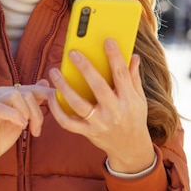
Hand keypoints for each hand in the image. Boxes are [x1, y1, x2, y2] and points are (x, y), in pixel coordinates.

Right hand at [0, 80, 52, 171]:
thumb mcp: (21, 120)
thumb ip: (31, 103)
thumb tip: (45, 82)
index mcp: (7, 94)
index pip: (30, 88)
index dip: (46, 95)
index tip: (57, 107)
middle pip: (26, 92)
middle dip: (37, 111)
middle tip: (37, 129)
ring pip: (15, 95)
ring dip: (27, 113)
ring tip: (27, 128)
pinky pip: (1, 107)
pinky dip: (14, 116)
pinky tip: (20, 126)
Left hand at [48, 38, 154, 173]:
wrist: (131, 149)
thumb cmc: (134, 118)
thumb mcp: (139, 99)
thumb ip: (133, 78)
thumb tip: (133, 56)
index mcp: (129, 100)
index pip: (121, 74)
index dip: (115, 57)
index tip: (107, 40)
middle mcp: (114, 112)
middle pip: (98, 87)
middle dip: (85, 68)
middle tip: (72, 53)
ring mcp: (100, 124)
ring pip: (78, 105)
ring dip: (64, 88)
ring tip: (54, 72)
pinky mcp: (88, 132)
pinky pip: (68, 122)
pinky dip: (57, 110)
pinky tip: (51, 96)